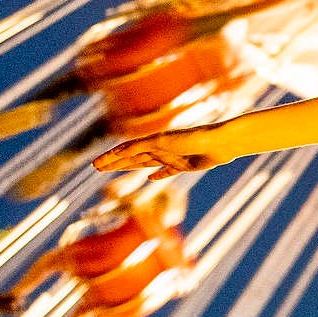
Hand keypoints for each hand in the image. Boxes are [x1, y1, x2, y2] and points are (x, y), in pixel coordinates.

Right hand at [92, 124, 226, 178]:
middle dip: (115, 163)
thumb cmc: (194, 138)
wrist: (221, 142)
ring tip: (116, 170)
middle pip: (133, 157)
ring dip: (130, 167)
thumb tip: (120, 151)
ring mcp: (172, 157)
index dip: (111, 158)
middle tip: (97, 168)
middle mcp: (160, 148)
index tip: (95, 164)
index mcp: (153, 141)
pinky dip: (158, 175)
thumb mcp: (163, 142)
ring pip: (146, 163)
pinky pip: (167, 172)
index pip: (126, 150)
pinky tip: (151, 178)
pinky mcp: (185, 165)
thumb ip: (142, 147)